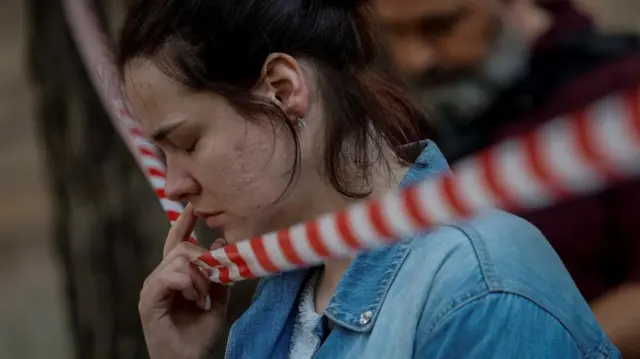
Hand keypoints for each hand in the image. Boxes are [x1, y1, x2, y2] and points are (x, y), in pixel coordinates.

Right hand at [139, 203, 228, 358]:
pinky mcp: (148, 300)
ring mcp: (152, 287)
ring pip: (177, 259)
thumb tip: (222, 242)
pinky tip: (194, 297)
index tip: (193, 206)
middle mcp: (160, 277)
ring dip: (198, 275)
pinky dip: (187, 283)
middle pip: (182, 247)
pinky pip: (168, 276)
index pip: (177, 241)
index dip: (185, 223)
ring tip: (203, 296)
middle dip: (203, 259)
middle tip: (213, 282)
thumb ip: (219, 272)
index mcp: (175, 275)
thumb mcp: (217, 297)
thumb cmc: (200, 333)